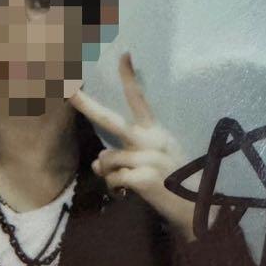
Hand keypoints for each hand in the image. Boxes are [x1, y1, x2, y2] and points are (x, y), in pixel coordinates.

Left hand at [71, 52, 195, 240]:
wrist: (197, 209)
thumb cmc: (174, 183)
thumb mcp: (154, 162)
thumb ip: (124, 158)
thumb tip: (96, 164)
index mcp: (155, 132)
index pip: (140, 100)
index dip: (130, 78)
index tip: (123, 56)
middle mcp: (151, 140)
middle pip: (111, 120)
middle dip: (86, 105)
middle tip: (68, 90)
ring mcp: (148, 158)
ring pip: (105, 160)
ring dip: (108, 174)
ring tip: (125, 184)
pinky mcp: (144, 178)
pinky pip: (112, 179)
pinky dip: (114, 189)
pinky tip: (126, 194)